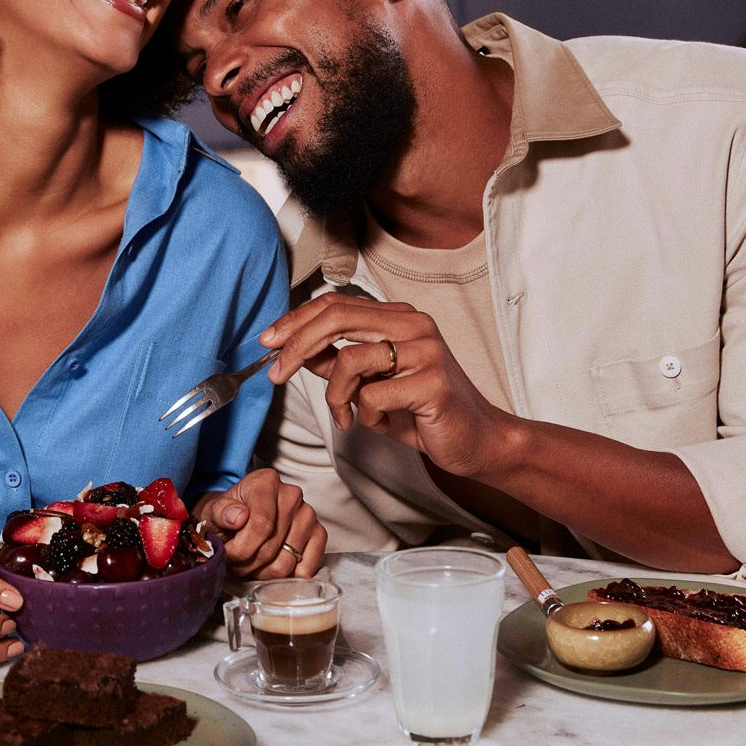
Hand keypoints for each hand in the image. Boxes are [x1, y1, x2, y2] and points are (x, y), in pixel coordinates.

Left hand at [198, 468, 325, 579]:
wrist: (240, 519)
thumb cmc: (228, 516)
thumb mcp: (214, 512)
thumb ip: (221, 512)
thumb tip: (238, 517)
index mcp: (265, 482)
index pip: (261, 524)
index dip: (241, 549)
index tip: (228, 554)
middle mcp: (291, 494)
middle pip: (271, 548)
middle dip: (248, 563)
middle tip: (237, 561)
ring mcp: (308, 514)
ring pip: (286, 563)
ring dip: (264, 572)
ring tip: (251, 562)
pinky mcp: (319, 533)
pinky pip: (307, 567)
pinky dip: (287, 577)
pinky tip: (272, 565)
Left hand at [261, 293, 508, 478]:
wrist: (476, 440)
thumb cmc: (424, 412)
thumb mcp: (373, 383)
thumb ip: (339, 363)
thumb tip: (297, 350)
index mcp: (400, 318)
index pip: (336, 304)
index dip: (297, 320)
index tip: (268, 342)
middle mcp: (414, 325)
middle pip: (337, 318)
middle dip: (297, 346)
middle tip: (276, 374)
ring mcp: (425, 350)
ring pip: (350, 360)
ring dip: (336, 395)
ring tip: (346, 416)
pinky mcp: (432, 382)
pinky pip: (372, 396)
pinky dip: (365, 416)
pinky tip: (381, 423)